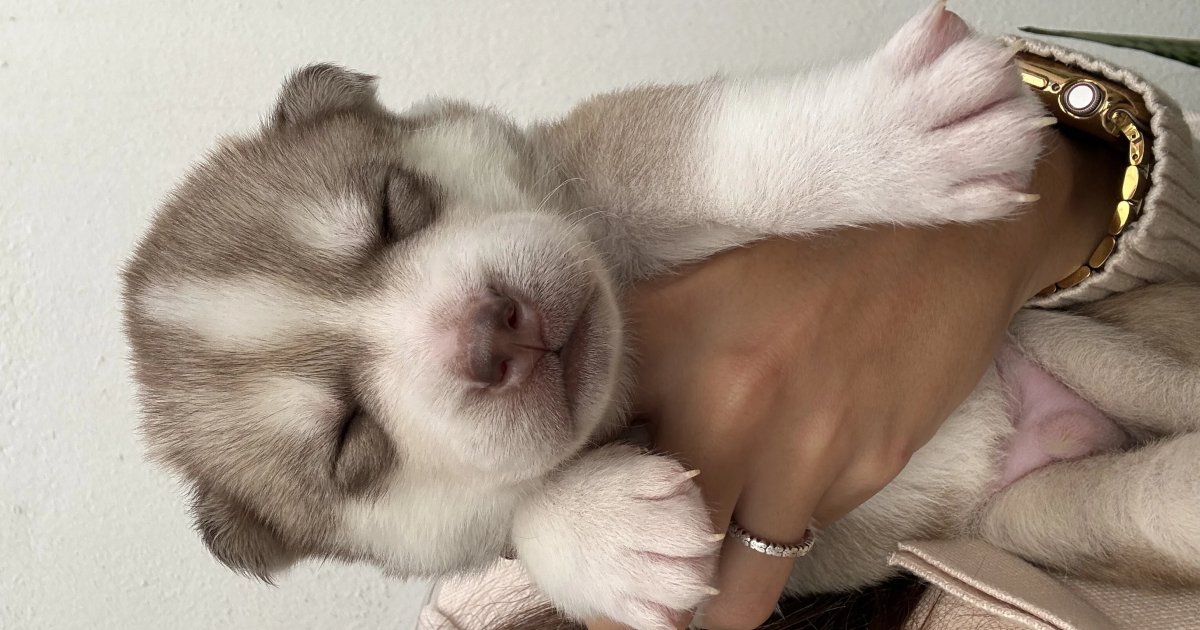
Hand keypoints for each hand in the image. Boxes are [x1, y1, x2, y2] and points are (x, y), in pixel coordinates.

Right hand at [513, 444, 720, 629]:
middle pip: (694, 538)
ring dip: (696, 577)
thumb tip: (688, 482)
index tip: (681, 503)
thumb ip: (655, 472)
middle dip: (703, 538)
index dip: (692, 498)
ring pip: (684, 584)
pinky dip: (672, 612)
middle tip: (691, 541)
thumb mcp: (615, 463)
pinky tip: (665, 596)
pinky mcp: (612, 604)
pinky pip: (658, 621)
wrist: (532, 523)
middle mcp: (621, 530)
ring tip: (684, 569)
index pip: (679, 488)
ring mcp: (617, 572)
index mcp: (623, 488)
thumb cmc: (584, 488)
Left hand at [589, 127, 1120, 629]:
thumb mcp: (706, 280)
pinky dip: (785, 533)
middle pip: (651, 545)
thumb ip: (643, 353)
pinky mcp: (866, 471)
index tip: (570, 534)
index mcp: (663, 340)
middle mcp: (720, 402)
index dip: (570, 505)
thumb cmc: (816, 250)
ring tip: (693, 595)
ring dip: (709, 597)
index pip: (581, 452)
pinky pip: (803, 536)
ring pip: (733, 583)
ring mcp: (799, 447)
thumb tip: (597, 436)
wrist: (950, 232)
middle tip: (631, 590)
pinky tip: (786, 498)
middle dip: (635, 585)